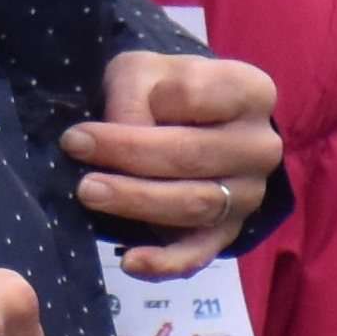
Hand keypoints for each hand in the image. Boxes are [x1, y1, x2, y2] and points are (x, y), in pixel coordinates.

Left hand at [73, 50, 281, 279]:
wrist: (186, 123)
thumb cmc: (164, 90)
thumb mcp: (143, 71)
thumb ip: (132, 95)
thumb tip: (122, 135)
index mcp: (251, 92)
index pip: (198, 96)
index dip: (140, 106)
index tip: (89, 120)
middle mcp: (260, 147)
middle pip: (193, 156)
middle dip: (130, 156)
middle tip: (76, 151)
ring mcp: (247, 195)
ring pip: (193, 205)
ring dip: (136, 201)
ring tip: (88, 191)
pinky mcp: (227, 234)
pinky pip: (198, 254)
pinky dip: (165, 263)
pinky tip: (130, 261)